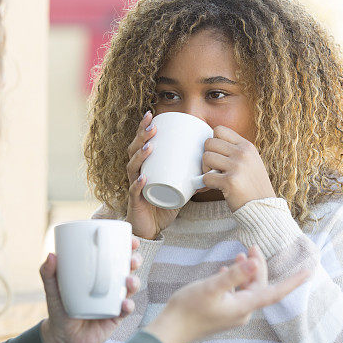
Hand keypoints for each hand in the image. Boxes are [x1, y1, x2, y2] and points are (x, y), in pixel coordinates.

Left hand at [39, 237, 141, 342]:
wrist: (62, 337)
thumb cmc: (59, 309)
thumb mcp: (53, 290)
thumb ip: (49, 274)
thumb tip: (51, 255)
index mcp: (99, 273)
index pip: (115, 256)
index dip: (126, 247)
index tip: (131, 240)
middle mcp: (111, 285)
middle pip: (128, 269)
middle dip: (135, 261)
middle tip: (133, 259)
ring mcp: (115, 301)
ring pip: (130, 289)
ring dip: (134, 283)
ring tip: (130, 281)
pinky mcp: (116, 318)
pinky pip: (125, 311)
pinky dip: (128, 306)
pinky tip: (125, 304)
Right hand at [125, 111, 179, 238]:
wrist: (152, 228)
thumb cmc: (163, 204)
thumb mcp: (178, 185)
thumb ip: (190, 175)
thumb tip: (210, 165)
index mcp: (144, 166)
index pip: (140, 143)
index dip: (143, 128)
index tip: (151, 115)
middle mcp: (136, 173)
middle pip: (133, 150)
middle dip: (141, 137)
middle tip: (152, 127)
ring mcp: (134, 187)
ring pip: (132, 167)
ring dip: (140, 156)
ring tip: (149, 147)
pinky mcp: (135, 202)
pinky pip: (134, 191)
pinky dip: (138, 184)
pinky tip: (144, 177)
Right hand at [145, 246, 309, 342]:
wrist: (170, 332)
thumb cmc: (188, 309)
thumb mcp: (212, 287)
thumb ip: (234, 275)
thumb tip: (254, 262)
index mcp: (244, 307)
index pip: (275, 292)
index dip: (293, 281)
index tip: (309, 271)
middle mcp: (242, 313)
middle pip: (258, 286)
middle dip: (258, 266)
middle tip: (253, 245)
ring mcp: (232, 315)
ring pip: (246, 289)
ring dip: (245, 272)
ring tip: (239, 254)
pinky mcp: (222, 314)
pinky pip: (235, 294)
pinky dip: (234, 281)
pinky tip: (224, 271)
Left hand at [201, 126, 275, 211]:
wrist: (263, 208)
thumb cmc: (253, 186)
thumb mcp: (251, 161)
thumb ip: (236, 151)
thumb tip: (211, 143)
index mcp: (247, 146)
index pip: (219, 130)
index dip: (214, 142)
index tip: (218, 154)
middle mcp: (243, 154)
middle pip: (209, 142)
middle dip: (207, 156)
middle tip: (214, 169)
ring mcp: (237, 167)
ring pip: (206, 157)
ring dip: (205, 170)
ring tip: (216, 177)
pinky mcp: (230, 182)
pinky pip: (206, 177)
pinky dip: (207, 184)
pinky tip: (217, 187)